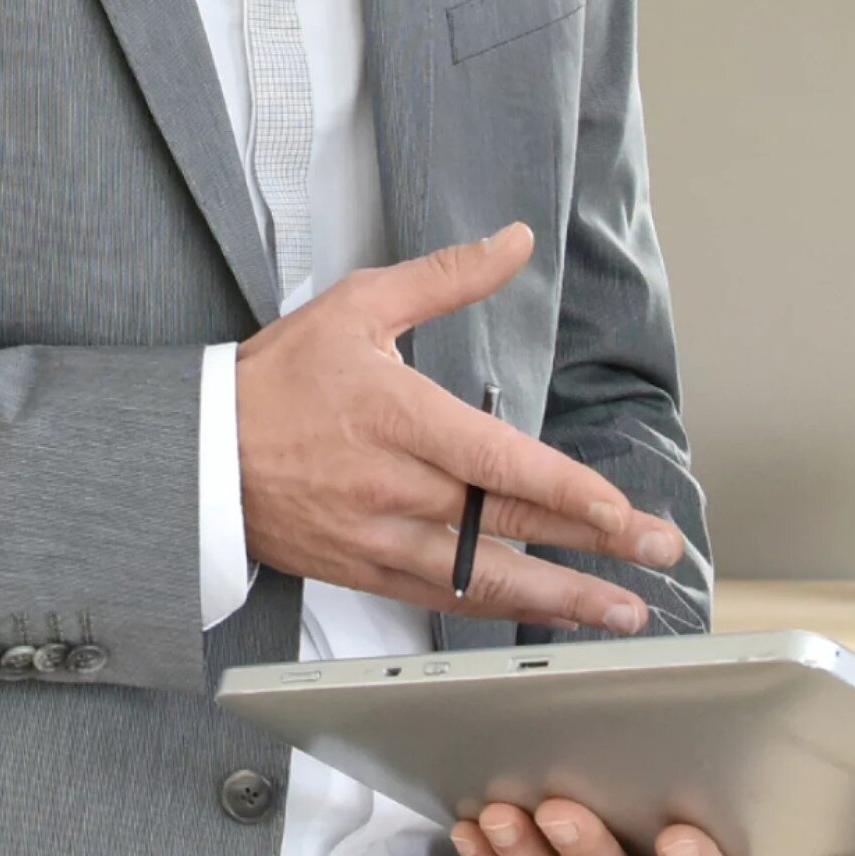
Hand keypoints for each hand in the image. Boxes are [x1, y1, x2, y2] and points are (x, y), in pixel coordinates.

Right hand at [235, 225, 683, 626]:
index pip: (499, 462)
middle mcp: (395, 486)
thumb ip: (448, 276)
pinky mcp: (365, 570)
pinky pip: (445, 598)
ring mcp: (379, 537)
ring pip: (483, 577)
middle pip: (508, 523)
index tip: (619, 510)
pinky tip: (547, 614)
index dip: (565, 491)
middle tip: (659, 551)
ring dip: (561, 597)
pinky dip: (502, 610)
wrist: (195, 453)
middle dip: (594, 544)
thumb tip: (515, 241)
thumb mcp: (360, 305)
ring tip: (623, 610)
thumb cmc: (278, 378)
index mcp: (400, 418)